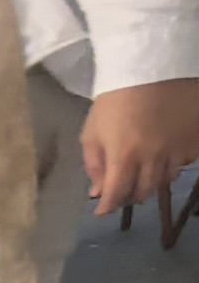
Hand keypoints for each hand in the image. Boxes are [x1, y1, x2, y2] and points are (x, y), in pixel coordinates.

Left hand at [81, 77, 198, 213]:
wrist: (152, 72)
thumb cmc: (114, 99)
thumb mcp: (93, 128)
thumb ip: (94, 162)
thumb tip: (97, 191)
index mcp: (123, 156)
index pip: (117, 193)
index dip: (109, 205)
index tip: (102, 210)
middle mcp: (152, 161)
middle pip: (142, 192)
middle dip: (129, 196)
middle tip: (120, 193)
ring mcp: (176, 155)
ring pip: (163, 183)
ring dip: (148, 184)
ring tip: (138, 178)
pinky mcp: (193, 147)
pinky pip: (180, 167)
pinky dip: (168, 169)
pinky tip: (160, 161)